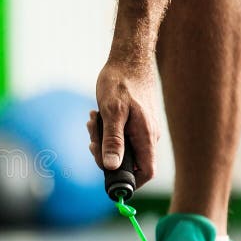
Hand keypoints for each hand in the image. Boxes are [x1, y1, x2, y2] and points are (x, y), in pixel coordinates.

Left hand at [87, 56, 160, 188]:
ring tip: (92, 121)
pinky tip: (96, 117)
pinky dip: (106, 131)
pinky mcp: (136, 123)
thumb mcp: (111, 112)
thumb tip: (111, 166)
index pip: (146, 173)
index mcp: (146, 137)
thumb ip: (112, 140)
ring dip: (103, 140)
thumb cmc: (120, 82)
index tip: (106, 175)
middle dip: (106, 156)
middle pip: (129, 163)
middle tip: (92, 139)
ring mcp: (143, 130)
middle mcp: (148, 137)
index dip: (128, 181)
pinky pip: (121, 136)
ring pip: (122, 149)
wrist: (129, 59)